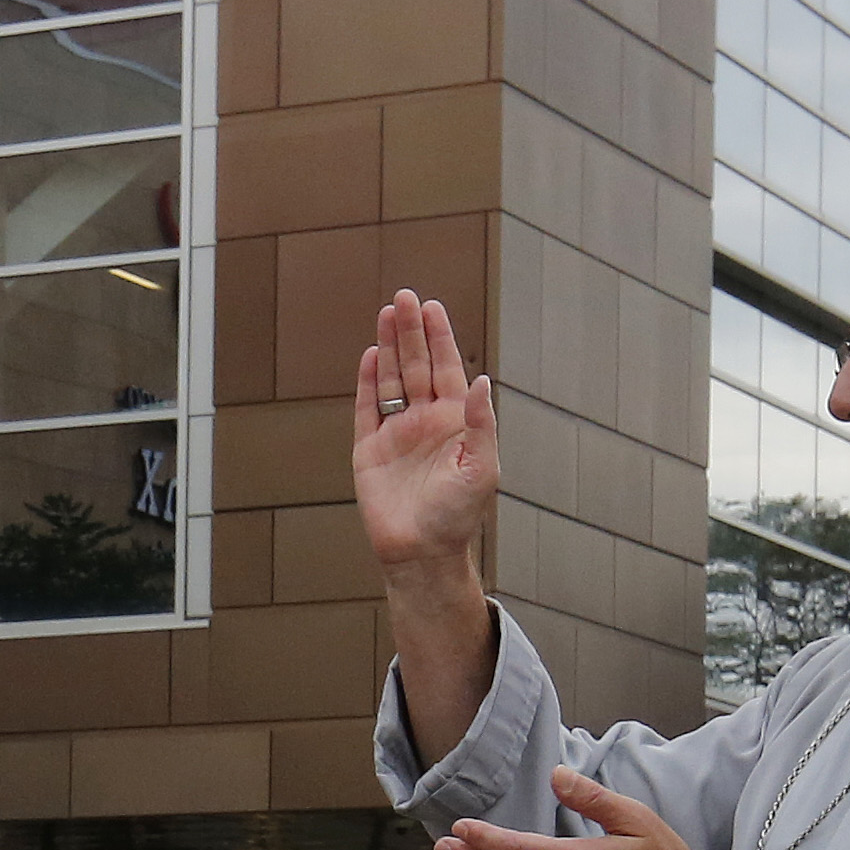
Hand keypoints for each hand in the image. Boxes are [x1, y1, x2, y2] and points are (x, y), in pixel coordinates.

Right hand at [354, 292, 495, 573]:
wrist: (422, 553)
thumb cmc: (458, 516)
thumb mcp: (482, 468)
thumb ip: (481, 423)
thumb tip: (481, 380)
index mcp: (455, 422)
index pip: (446, 369)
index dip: (440, 338)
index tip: (433, 307)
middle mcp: (426, 422)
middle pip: (416, 365)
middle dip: (411, 331)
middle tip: (405, 296)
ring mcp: (396, 434)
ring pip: (391, 379)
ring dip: (389, 346)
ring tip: (387, 313)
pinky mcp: (369, 450)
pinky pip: (367, 408)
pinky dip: (368, 382)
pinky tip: (371, 354)